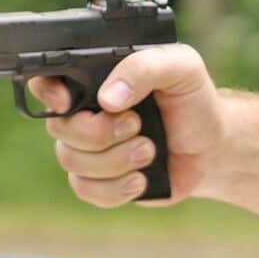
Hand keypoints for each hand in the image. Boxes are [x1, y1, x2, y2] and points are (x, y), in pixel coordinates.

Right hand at [28, 44, 223, 207]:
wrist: (212, 147)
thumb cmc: (193, 100)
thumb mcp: (181, 67)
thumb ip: (144, 68)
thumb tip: (107, 98)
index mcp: (96, 79)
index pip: (46, 80)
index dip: (47, 92)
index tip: (70, 103)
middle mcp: (84, 113)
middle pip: (59, 128)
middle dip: (100, 132)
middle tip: (138, 124)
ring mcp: (89, 149)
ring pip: (71, 161)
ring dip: (115, 160)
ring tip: (150, 149)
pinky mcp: (100, 181)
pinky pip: (85, 190)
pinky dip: (116, 188)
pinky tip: (141, 178)